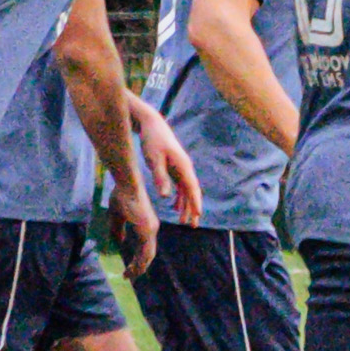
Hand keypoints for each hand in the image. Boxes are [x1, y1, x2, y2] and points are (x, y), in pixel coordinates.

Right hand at [108, 176, 160, 278]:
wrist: (127, 184)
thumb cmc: (121, 196)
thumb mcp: (116, 216)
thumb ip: (117, 230)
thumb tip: (118, 242)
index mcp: (146, 225)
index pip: (144, 247)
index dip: (138, 259)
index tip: (129, 269)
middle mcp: (151, 228)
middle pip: (148, 254)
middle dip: (139, 267)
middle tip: (130, 277)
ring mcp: (151, 229)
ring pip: (147, 255)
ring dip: (139, 267)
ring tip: (129, 276)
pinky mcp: (147, 229)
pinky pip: (145, 251)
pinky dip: (140, 262)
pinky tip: (132, 269)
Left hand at [134, 106, 201, 226]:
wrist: (151, 124)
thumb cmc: (152, 141)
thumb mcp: (154, 160)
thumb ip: (160, 178)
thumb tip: (165, 196)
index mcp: (182, 166)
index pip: (192, 188)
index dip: (195, 203)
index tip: (198, 216)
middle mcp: (185, 168)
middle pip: (192, 192)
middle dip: (193, 209)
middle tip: (193, 226)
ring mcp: (180, 168)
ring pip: (186, 190)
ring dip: (186, 205)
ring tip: (184, 221)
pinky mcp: (174, 167)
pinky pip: (180, 186)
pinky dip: (179, 198)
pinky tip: (175, 207)